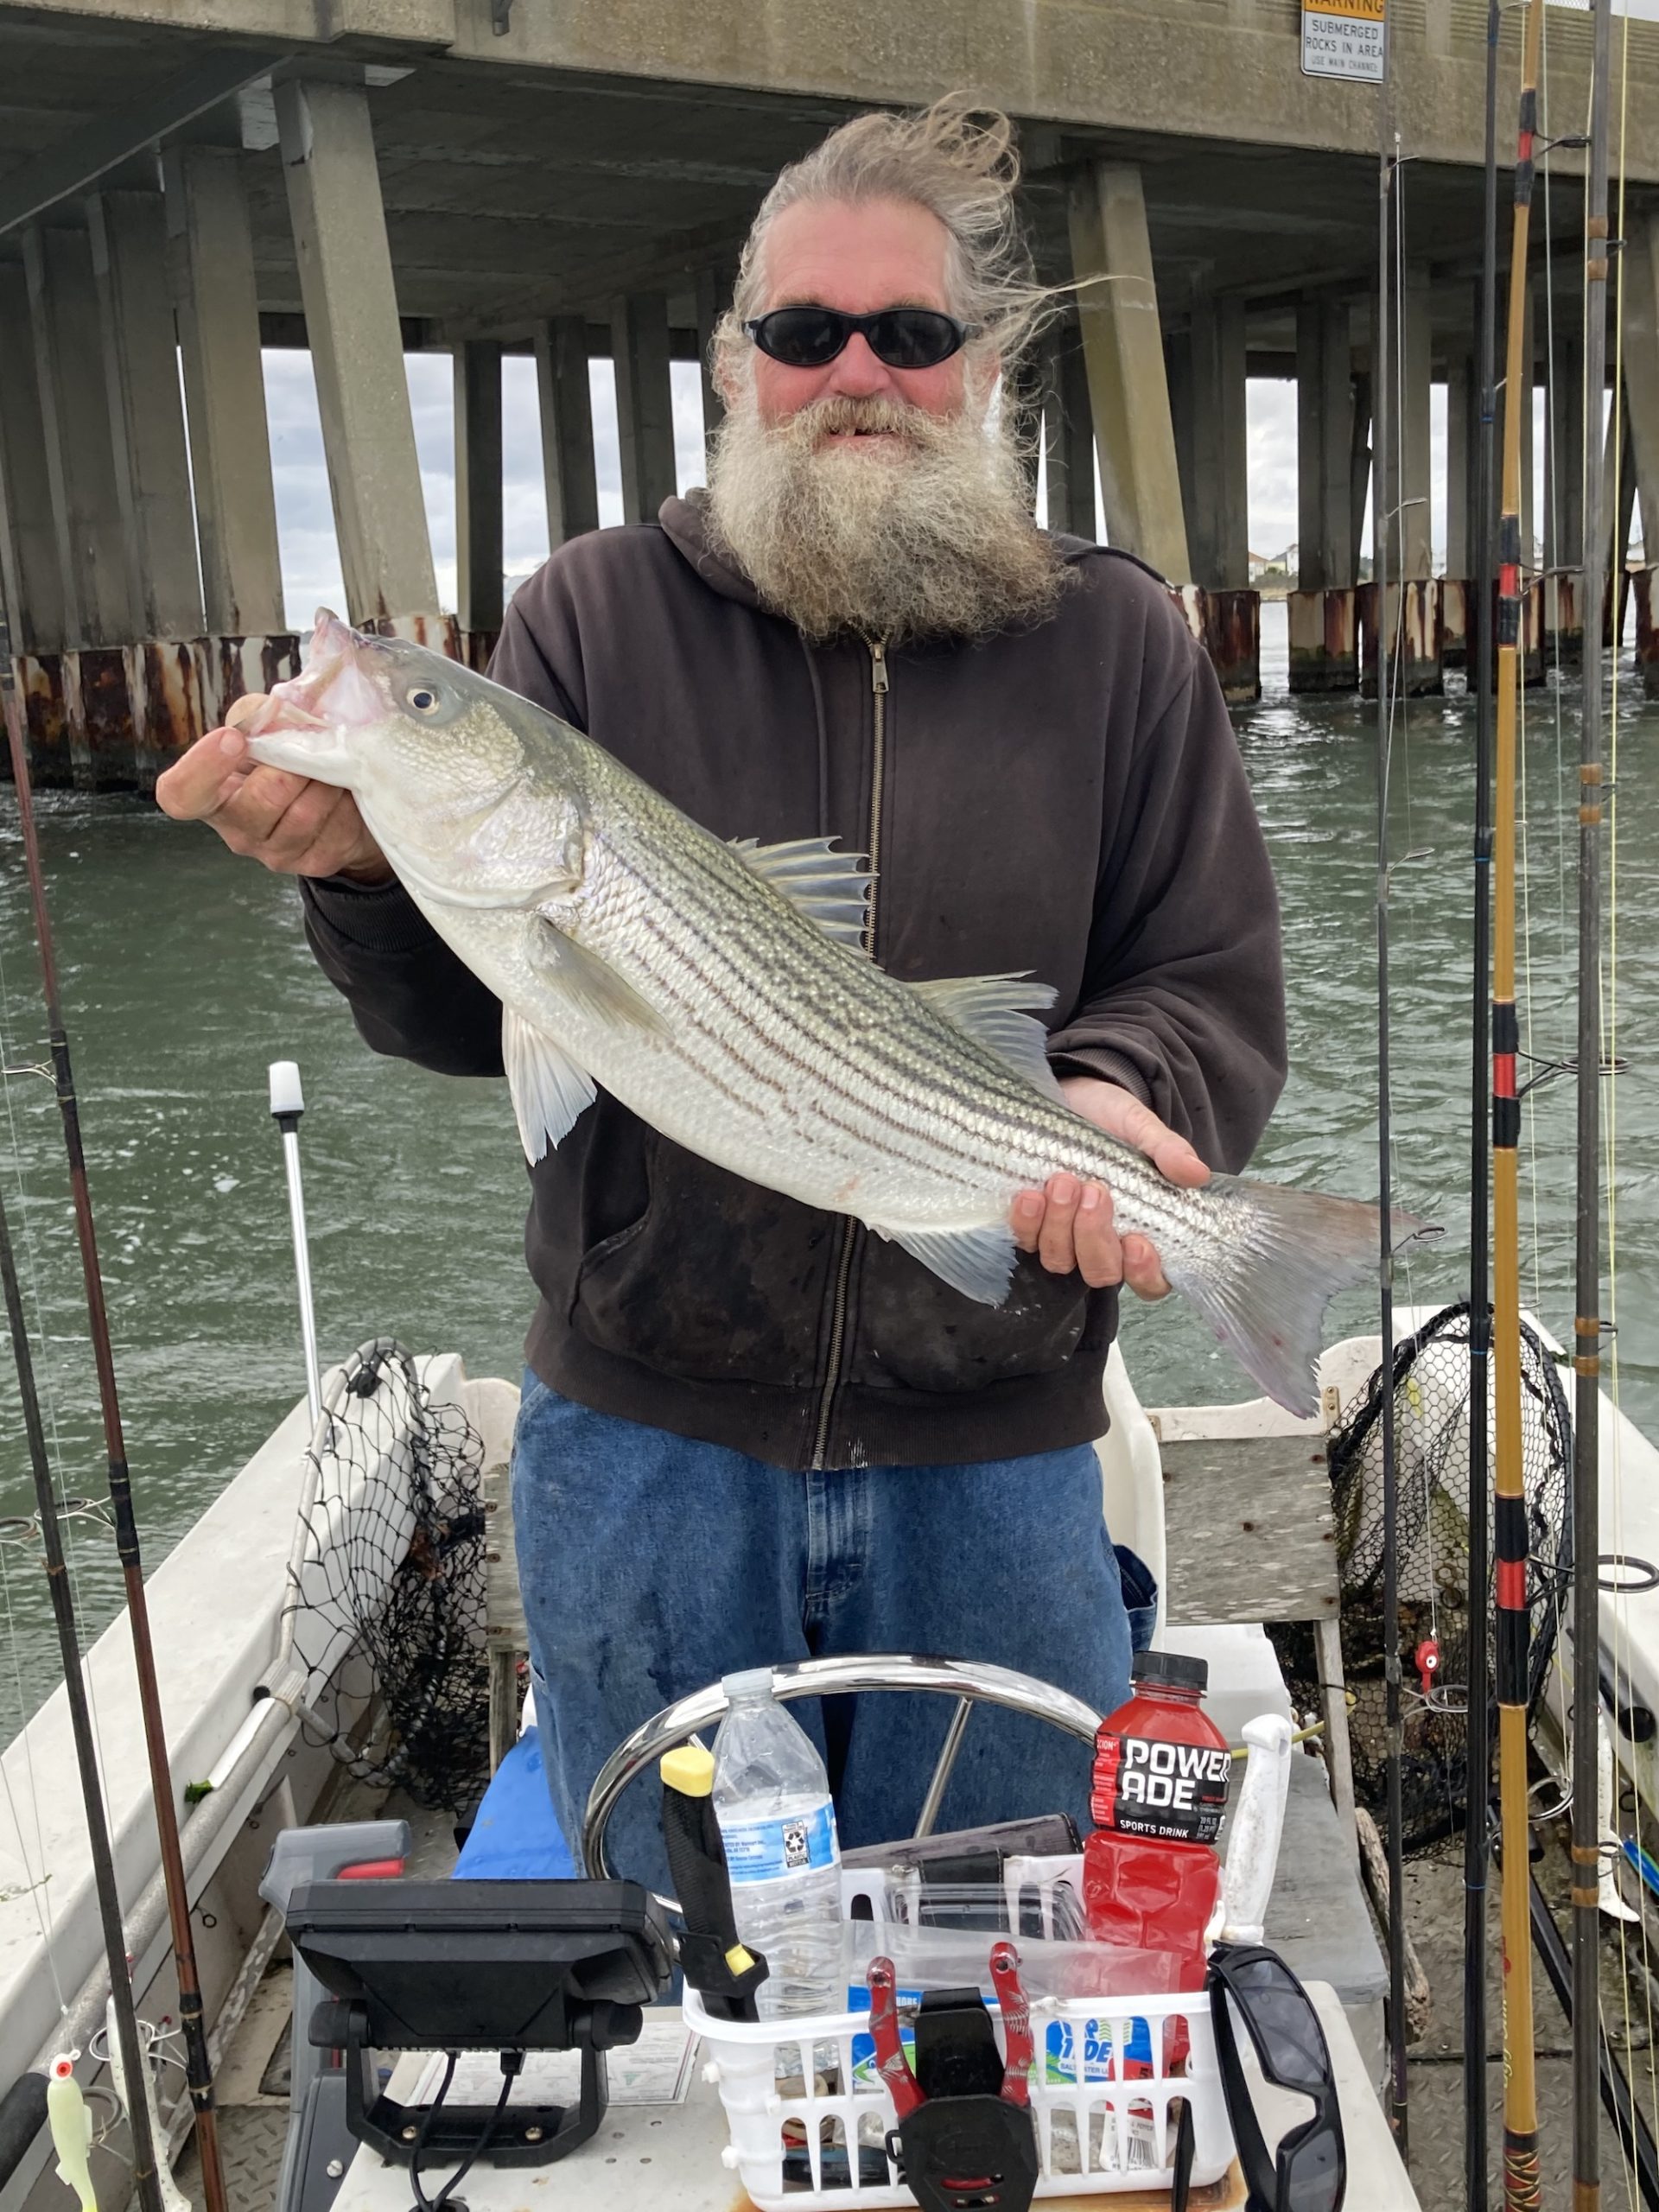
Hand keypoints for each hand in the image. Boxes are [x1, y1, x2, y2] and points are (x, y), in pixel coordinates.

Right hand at [155, 727, 390, 882]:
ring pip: (304, 814)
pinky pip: (336, 827)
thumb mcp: (266, 727)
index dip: (202, 768)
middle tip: (309, 748)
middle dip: (292, 767)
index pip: (180, 795)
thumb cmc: (288, 759)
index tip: (234, 738)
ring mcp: (275, 853)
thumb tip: (275, 711)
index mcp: (211, 793)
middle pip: (260, 801)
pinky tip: (343, 792)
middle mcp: (237, 829)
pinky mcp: (315, 862)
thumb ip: (259, 714)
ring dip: (325, 781)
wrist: (337, 799)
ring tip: (331, 768)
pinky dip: (346, 801)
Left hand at [1011, 1077, 1209, 1298]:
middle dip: (1094, 1238)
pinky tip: (1029, 1195)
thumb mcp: (1141, 1127)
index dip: (1144, 1273)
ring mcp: (1064, 1238)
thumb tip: (1197, 1174)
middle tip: (1094, 1191)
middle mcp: (1103, 1243)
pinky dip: (1027, 1222)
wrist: (1070, 1095)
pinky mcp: (1032, 1225)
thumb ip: (1168, 1151)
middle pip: (1101, 1273)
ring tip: (1063, 1181)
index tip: (1137, 1241)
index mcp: (1142, 1232)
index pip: (1151, 1280)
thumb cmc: (1112, 1119)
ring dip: (1059, 1225)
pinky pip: (1026, 1241)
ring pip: (1061, 1260)